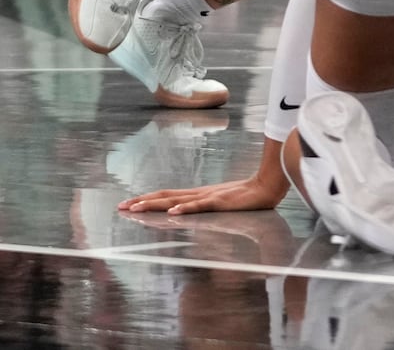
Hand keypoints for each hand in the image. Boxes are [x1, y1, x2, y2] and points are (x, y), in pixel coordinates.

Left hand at [119, 173, 286, 215]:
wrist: (269, 185)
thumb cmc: (248, 195)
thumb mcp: (222, 203)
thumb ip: (208, 206)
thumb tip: (190, 212)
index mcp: (198, 194)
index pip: (167, 195)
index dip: (147, 198)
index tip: (128, 203)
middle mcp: (199, 194)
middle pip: (165, 196)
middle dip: (141, 202)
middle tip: (120, 207)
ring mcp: (209, 197)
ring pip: (177, 200)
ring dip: (155, 204)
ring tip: (136, 209)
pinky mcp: (221, 202)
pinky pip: (201, 205)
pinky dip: (185, 208)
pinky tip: (173, 211)